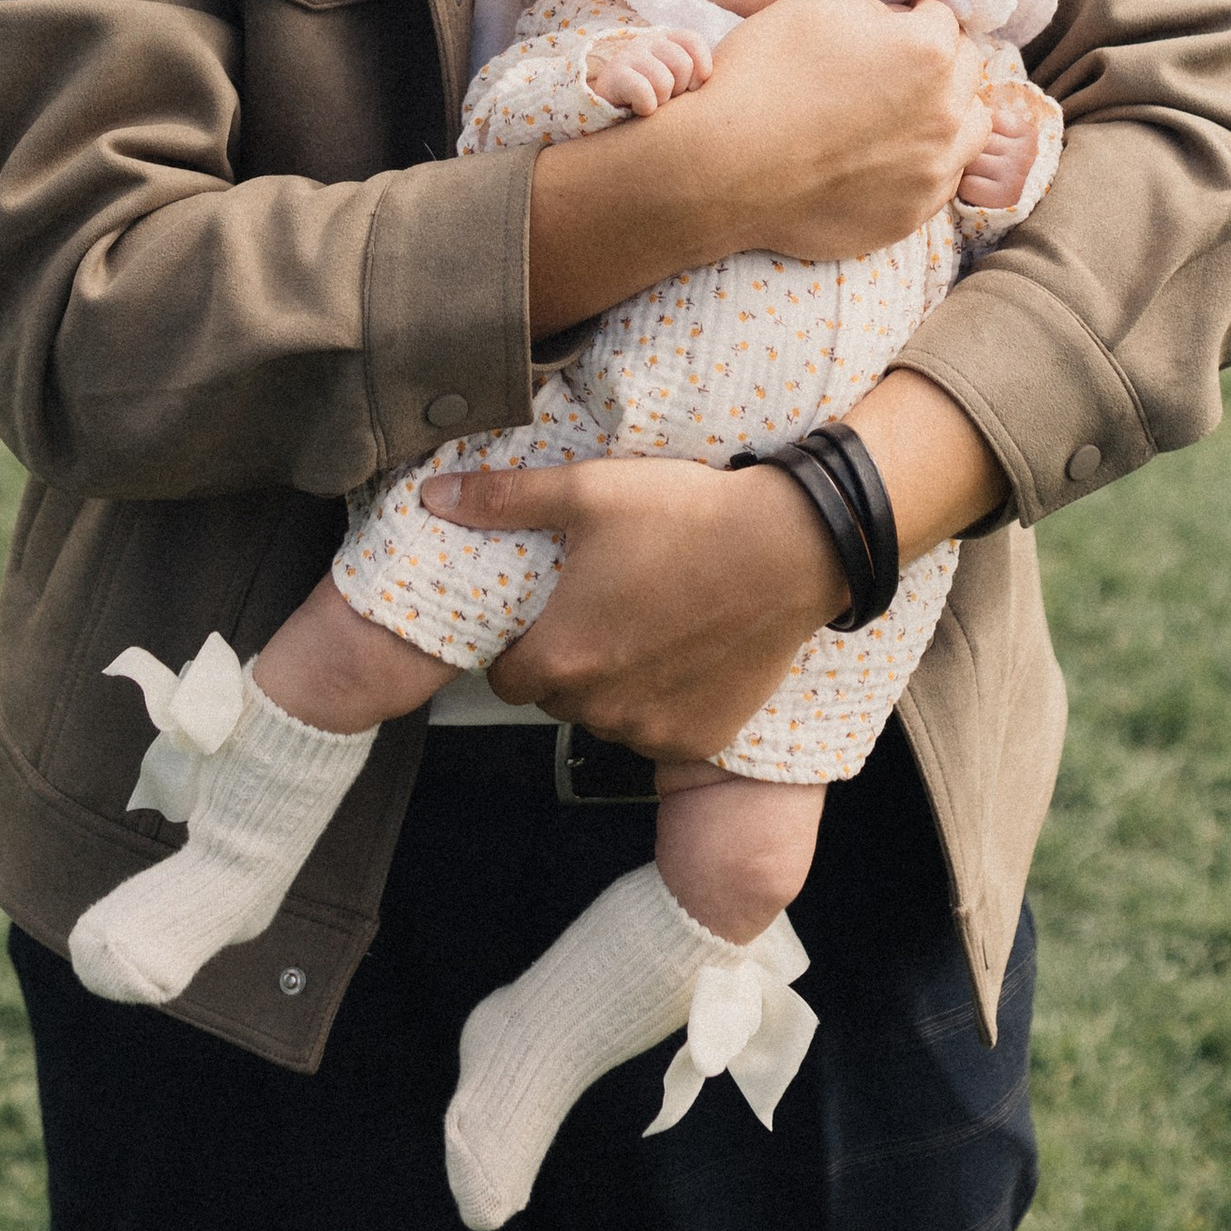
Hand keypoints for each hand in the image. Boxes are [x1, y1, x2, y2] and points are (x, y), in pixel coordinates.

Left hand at [430, 457, 842, 758]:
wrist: (793, 548)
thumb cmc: (690, 517)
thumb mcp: (590, 491)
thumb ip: (505, 500)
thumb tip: (437, 498)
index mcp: (563, 655)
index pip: (502, 680)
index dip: (517, 648)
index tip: (544, 618)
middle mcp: (603, 706)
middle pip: (557, 698)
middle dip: (567, 663)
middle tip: (602, 609)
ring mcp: (654, 729)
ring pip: (608, 718)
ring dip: (615, 686)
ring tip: (648, 624)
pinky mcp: (699, 739)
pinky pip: (659, 732)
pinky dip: (663, 704)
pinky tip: (685, 652)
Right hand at [586, 26, 711, 116]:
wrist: (610, 109)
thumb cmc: (654, 97)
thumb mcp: (679, 80)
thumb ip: (698, 74)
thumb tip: (730, 80)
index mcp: (667, 39)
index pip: (694, 40)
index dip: (702, 66)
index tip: (695, 87)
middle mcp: (648, 41)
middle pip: (683, 64)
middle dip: (680, 89)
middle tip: (668, 98)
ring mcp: (629, 55)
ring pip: (664, 81)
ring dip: (662, 101)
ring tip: (654, 103)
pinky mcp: (614, 75)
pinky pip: (643, 92)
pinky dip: (646, 107)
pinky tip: (640, 109)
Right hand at [689, 0, 989, 260]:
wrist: (720, 167)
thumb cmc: (758, 78)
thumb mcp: (813, 9)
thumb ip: (875, 14)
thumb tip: (900, 25)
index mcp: (927, 52)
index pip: (945, 22)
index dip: (914, 20)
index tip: (892, 31)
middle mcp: (945, 112)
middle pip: (967, 74)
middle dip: (938, 66)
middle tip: (891, 73)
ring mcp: (932, 170)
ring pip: (969, 133)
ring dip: (944, 118)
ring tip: (896, 119)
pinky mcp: (911, 215)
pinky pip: (939, 182)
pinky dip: (920, 166)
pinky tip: (876, 160)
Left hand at [957, 94, 1045, 211]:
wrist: (1028, 210)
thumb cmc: (1006, 168)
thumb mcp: (1008, 140)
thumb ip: (990, 120)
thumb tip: (961, 96)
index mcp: (1027, 132)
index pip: (984, 117)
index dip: (977, 132)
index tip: (988, 145)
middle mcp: (1026, 151)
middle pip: (974, 139)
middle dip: (969, 150)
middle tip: (982, 164)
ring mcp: (1015, 173)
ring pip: (968, 160)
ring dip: (966, 170)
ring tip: (981, 177)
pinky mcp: (1003, 196)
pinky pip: (967, 184)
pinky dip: (966, 189)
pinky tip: (980, 191)